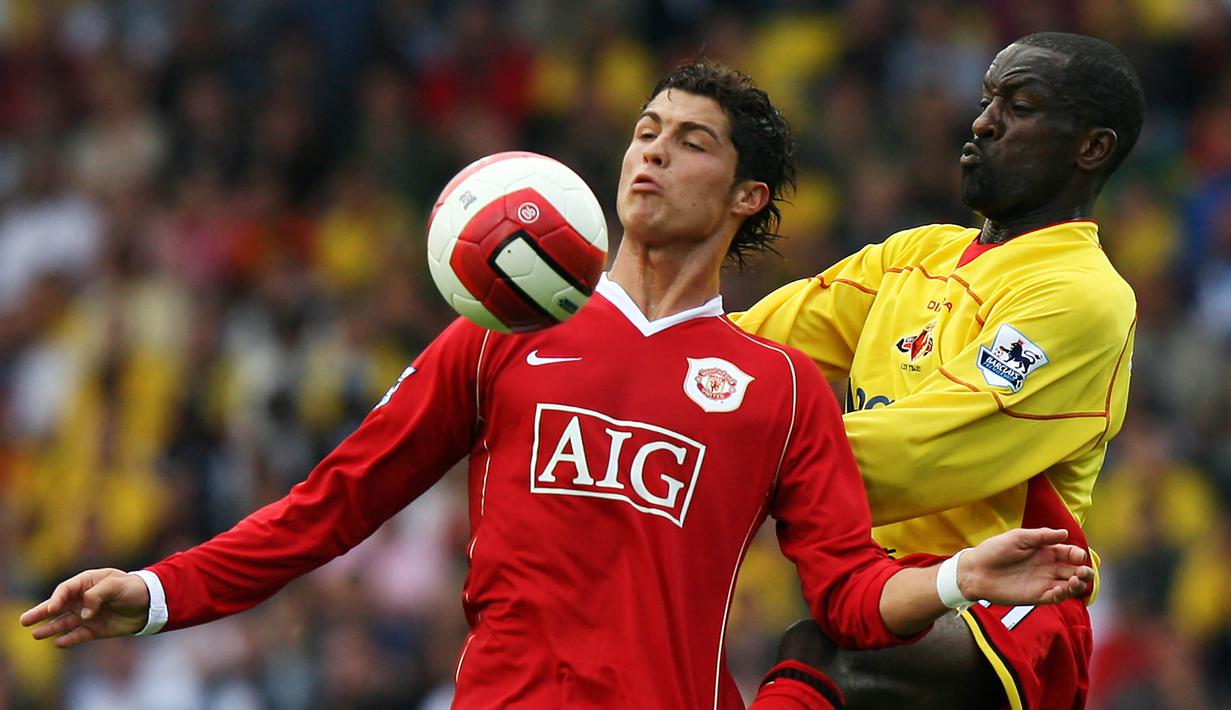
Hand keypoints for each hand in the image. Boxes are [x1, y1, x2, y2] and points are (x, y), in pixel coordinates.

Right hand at [19, 568, 150, 647]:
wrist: (152, 603)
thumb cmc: (134, 588)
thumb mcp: (117, 585)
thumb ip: (97, 595)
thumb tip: (84, 613)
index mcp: (87, 582)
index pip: (65, 590)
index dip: (56, 599)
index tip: (51, 608)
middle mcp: (84, 599)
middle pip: (58, 607)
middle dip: (41, 612)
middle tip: (23, 620)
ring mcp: (88, 615)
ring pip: (65, 622)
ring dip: (51, 628)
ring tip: (36, 634)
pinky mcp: (95, 629)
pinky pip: (79, 635)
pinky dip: (70, 639)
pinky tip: (59, 642)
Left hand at [960, 528, 1092, 605]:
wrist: (975, 571)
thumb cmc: (994, 550)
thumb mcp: (1018, 538)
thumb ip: (1041, 536)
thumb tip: (1065, 532)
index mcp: (1045, 551)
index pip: (1069, 553)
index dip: (1078, 555)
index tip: (1078, 556)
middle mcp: (1047, 567)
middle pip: (1074, 571)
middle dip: (1084, 572)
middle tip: (1083, 572)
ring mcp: (1043, 582)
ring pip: (1069, 586)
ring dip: (1077, 585)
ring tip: (1075, 582)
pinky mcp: (1036, 597)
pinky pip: (1055, 598)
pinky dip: (1062, 595)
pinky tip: (1060, 590)